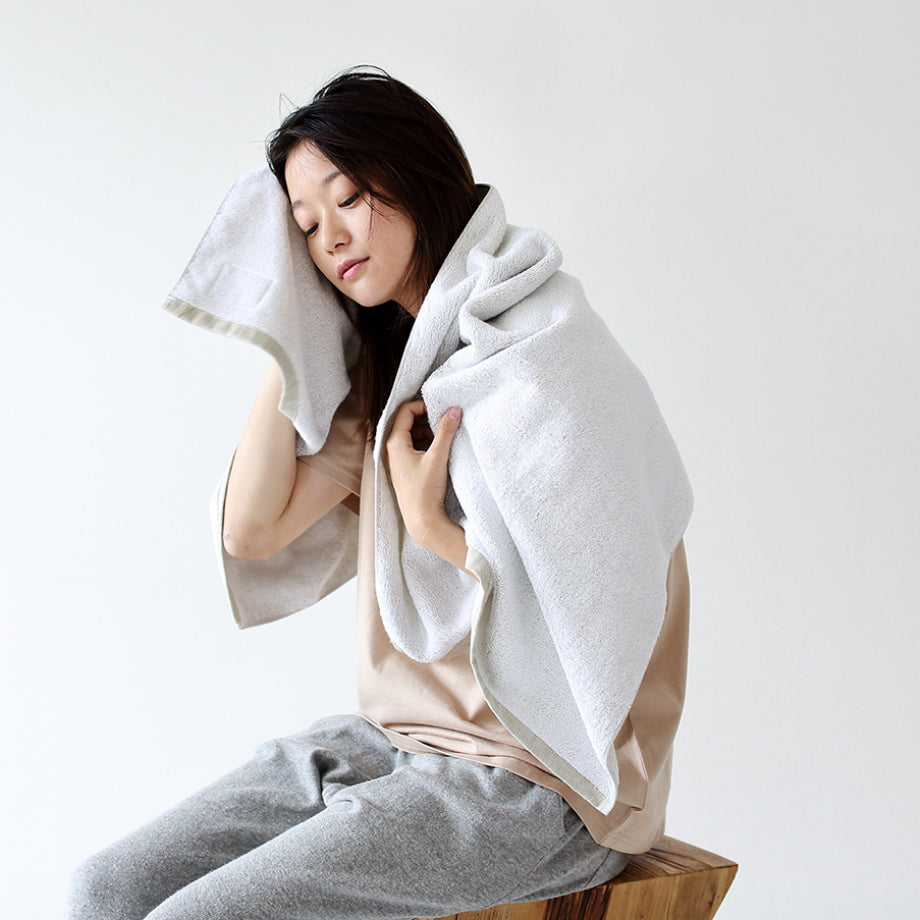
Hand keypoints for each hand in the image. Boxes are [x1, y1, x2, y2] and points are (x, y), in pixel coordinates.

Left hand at [385, 400, 471, 574]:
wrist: (422, 521)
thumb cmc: (425, 491)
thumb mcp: (438, 457)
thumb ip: (446, 431)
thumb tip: (454, 410)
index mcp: (394, 443)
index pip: (405, 411)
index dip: (422, 405)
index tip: (439, 409)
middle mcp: (391, 450)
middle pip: (407, 422)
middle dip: (426, 419)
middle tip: (444, 422)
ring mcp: (397, 461)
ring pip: (411, 436)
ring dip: (427, 432)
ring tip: (443, 437)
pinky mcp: (404, 470)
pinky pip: (413, 448)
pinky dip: (425, 444)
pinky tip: (439, 451)